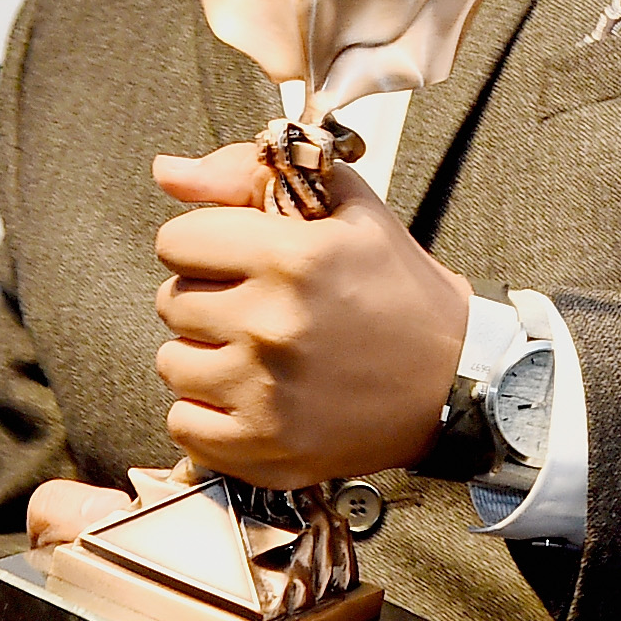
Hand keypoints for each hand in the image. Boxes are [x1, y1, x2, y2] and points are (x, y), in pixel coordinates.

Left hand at [152, 143, 468, 487]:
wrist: (453, 381)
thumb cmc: (397, 287)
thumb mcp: (345, 206)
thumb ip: (248, 172)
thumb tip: (167, 171)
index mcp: (291, 257)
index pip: (176, 240)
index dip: (205, 245)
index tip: (239, 260)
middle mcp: (272, 326)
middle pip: (170, 302)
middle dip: (207, 298)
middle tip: (257, 308)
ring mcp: (265, 394)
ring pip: (171, 363)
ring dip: (204, 356)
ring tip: (256, 354)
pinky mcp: (265, 449)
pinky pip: (183, 425)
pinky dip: (208, 414)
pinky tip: (250, 397)